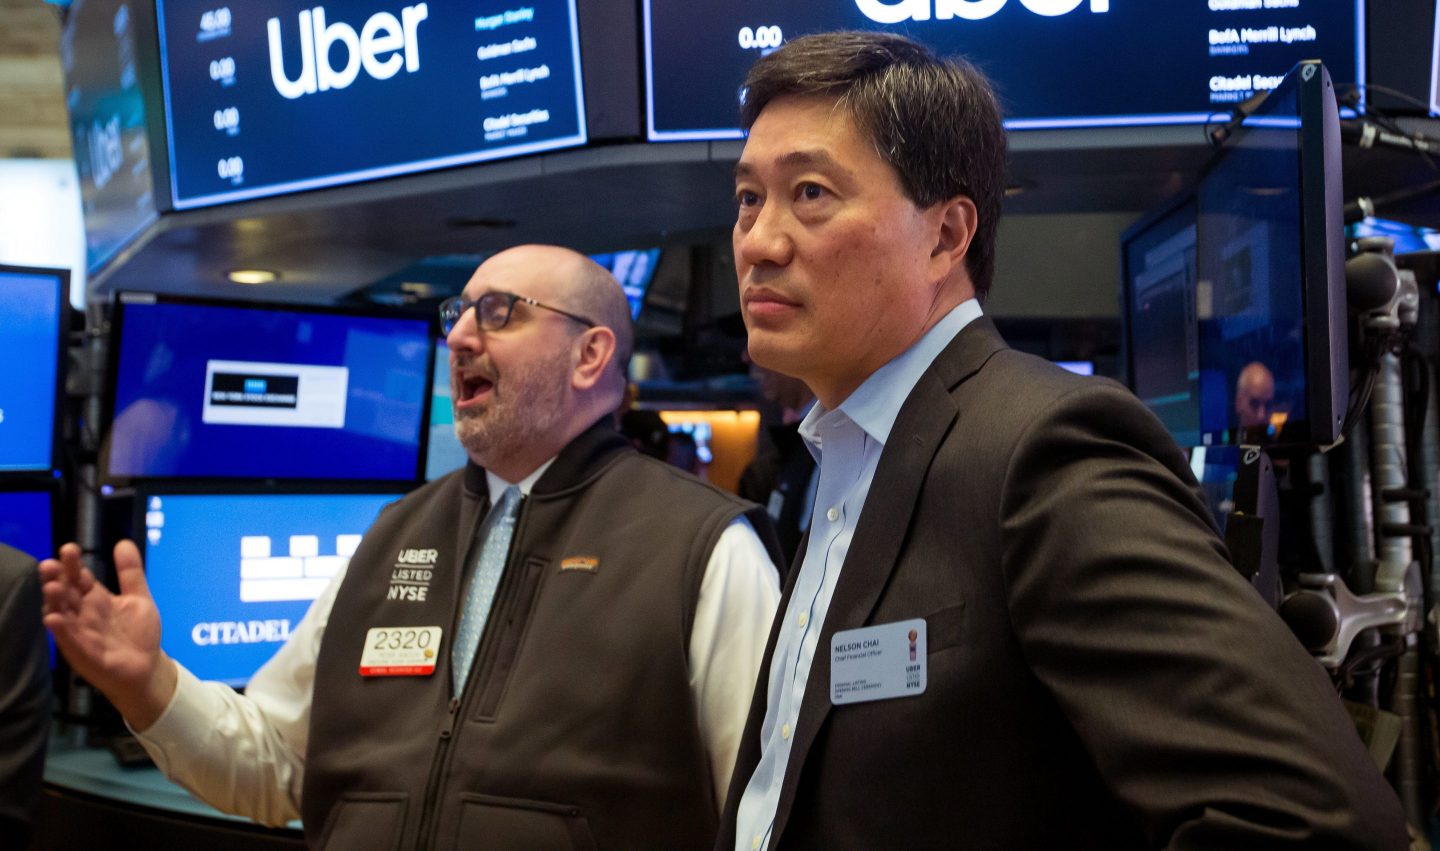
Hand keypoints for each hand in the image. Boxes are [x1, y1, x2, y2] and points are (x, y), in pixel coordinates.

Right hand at [39, 540, 176, 730]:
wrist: (148, 666)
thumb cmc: (138, 633)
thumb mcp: (139, 598)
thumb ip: (131, 573)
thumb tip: (123, 543)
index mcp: (95, 599)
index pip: (80, 578)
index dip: (73, 565)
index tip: (69, 548)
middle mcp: (83, 614)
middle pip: (66, 594)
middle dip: (57, 579)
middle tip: (50, 564)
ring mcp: (81, 634)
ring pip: (62, 615)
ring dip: (55, 602)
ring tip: (52, 587)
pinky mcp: (84, 654)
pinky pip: (70, 641)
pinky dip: (62, 630)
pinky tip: (54, 618)